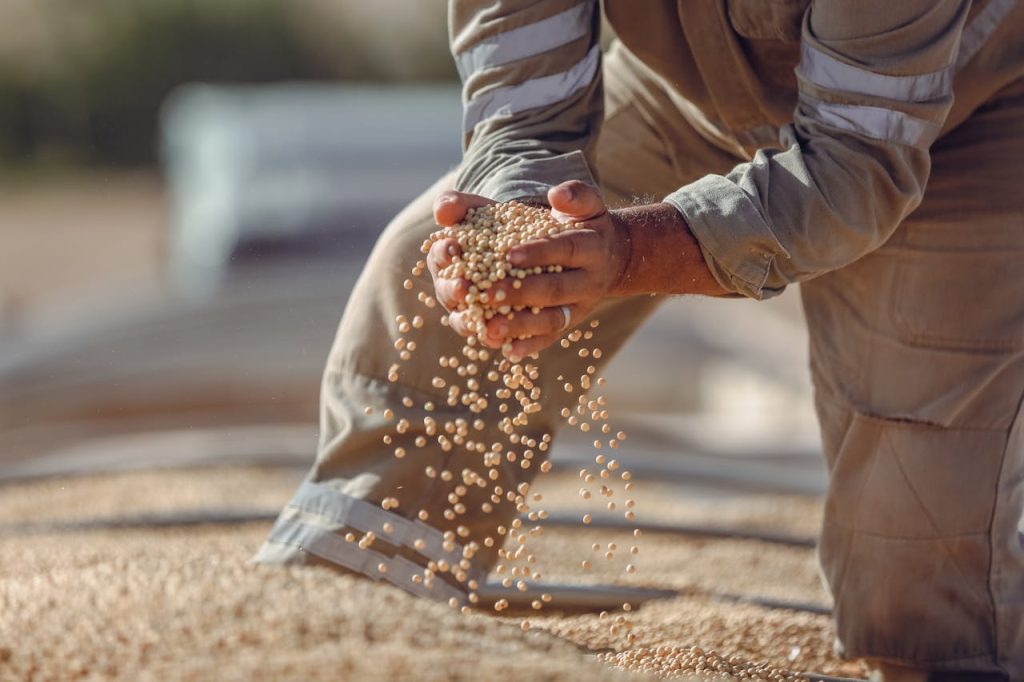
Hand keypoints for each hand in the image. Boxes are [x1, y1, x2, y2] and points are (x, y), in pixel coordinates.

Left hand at [427, 180, 630, 357]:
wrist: (613, 256)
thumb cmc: (583, 225)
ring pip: (552, 320)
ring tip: (489, 327)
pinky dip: (530, 346)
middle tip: (486, 293)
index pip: (565, 248)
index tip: (508, 254)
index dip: (539, 252)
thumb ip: (572, 194)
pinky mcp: (570, 323)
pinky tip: (506, 351)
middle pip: (554, 289)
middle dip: (520, 292)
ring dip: (520, 325)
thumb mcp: (584, 204)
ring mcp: (580, 306)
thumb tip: (557, 194)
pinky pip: (551, 338)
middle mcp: (589, 280)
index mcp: (591, 246)